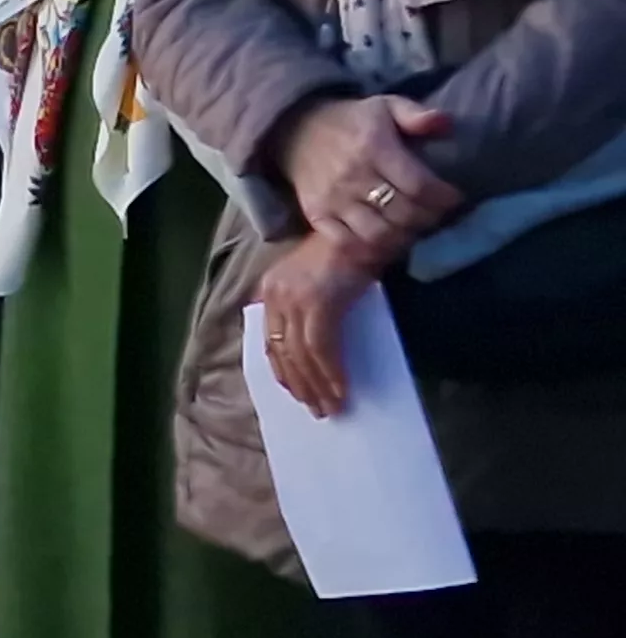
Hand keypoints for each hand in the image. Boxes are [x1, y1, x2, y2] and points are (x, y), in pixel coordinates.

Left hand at [258, 227, 387, 418]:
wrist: (367, 227)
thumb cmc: (350, 253)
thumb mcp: (318, 282)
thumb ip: (309, 309)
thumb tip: (314, 351)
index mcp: (271, 289)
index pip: (270, 341)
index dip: (283, 371)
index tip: (296, 394)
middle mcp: (275, 294)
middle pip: (282, 352)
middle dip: (301, 385)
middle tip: (318, 410)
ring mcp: (293, 297)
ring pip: (301, 354)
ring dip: (318, 385)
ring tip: (332, 407)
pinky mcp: (316, 302)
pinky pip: (320, 348)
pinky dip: (330, 372)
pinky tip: (341, 389)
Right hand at [277, 94, 463, 256]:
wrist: (297, 131)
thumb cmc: (352, 122)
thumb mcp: (386, 105)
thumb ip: (417, 114)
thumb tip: (446, 124)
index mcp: (374, 148)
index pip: (419, 185)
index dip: (443, 198)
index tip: (454, 198)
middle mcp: (353, 176)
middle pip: (402, 214)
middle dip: (428, 219)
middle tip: (437, 216)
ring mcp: (333, 199)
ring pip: (378, 234)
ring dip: (403, 238)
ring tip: (413, 229)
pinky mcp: (317, 215)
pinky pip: (347, 243)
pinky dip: (371, 250)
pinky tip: (385, 243)